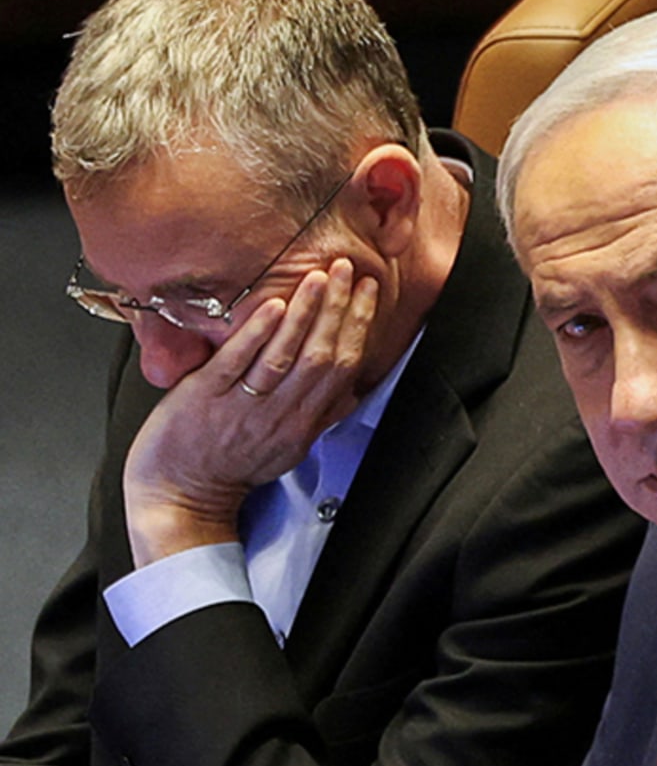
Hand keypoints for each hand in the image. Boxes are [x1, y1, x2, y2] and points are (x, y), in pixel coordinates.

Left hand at [123, 258, 379, 565]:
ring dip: (306, 313)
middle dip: (338, 308)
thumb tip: (350, 395)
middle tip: (346, 269)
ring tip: (318, 277)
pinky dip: (258, 333)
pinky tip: (272, 306)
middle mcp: (281, 414)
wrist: (181, 495)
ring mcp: (245, 405)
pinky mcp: (207, 397)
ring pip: (286, 356)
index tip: (367, 293)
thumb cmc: (229, 470)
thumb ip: (318, 419)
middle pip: (322, 356)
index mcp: (303, 423)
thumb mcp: (286, 450)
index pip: (343, 367)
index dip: (358, 326)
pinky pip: (239, 362)